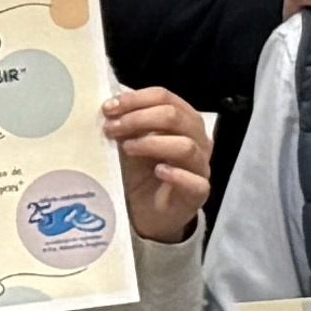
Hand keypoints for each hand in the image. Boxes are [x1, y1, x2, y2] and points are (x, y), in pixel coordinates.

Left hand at [102, 83, 213, 241]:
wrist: (146, 213)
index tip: (109, 108)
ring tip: (127, 148)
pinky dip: (176, 174)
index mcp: (183, 121)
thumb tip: (110, 107)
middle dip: (139, 118)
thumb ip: (126, 125)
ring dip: (152, 143)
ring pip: (185, 146)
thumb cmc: (141, 173)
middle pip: (175, 116)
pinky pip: (195, 181)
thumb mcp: (129, 143)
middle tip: (112, 128)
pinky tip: (158, 171)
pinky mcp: (199, 193)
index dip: (136, 99)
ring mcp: (201, 167)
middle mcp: (197, 140)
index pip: (165, 98)